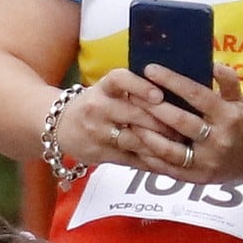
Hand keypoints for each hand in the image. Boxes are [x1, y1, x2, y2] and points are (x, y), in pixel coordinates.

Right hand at [57, 67, 181, 176]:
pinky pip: (130, 159)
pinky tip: (168, 161)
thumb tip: (172, 87)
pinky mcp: (100, 153)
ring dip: (160, 143)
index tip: (159, 94)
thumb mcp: (106, 90)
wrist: (57, 126)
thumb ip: (133, 89)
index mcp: (102, 88)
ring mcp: (98, 132)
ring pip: (134, 139)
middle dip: (161, 120)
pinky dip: (151, 161)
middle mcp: (98, 108)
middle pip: (132, 113)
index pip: (120, 80)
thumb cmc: (94, 104)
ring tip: (181, 144)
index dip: (140, 86)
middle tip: (185, 125)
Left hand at [133, 71, 242, 186]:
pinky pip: (168, 168)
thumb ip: (228, 80)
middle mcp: (218, 140)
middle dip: (153, 107)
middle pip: (180, 121)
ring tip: (128, 119)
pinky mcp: (196, 178)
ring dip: (146, 134)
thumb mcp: (240, 100)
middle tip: (132, 93)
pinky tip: (135, 143)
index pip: (197, 95)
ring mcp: (207, 162)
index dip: (172, 81)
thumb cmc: (240, 123)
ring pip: (170, 149)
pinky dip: (150, 156)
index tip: (150, 69)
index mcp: (228, 116)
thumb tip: (211, 63)